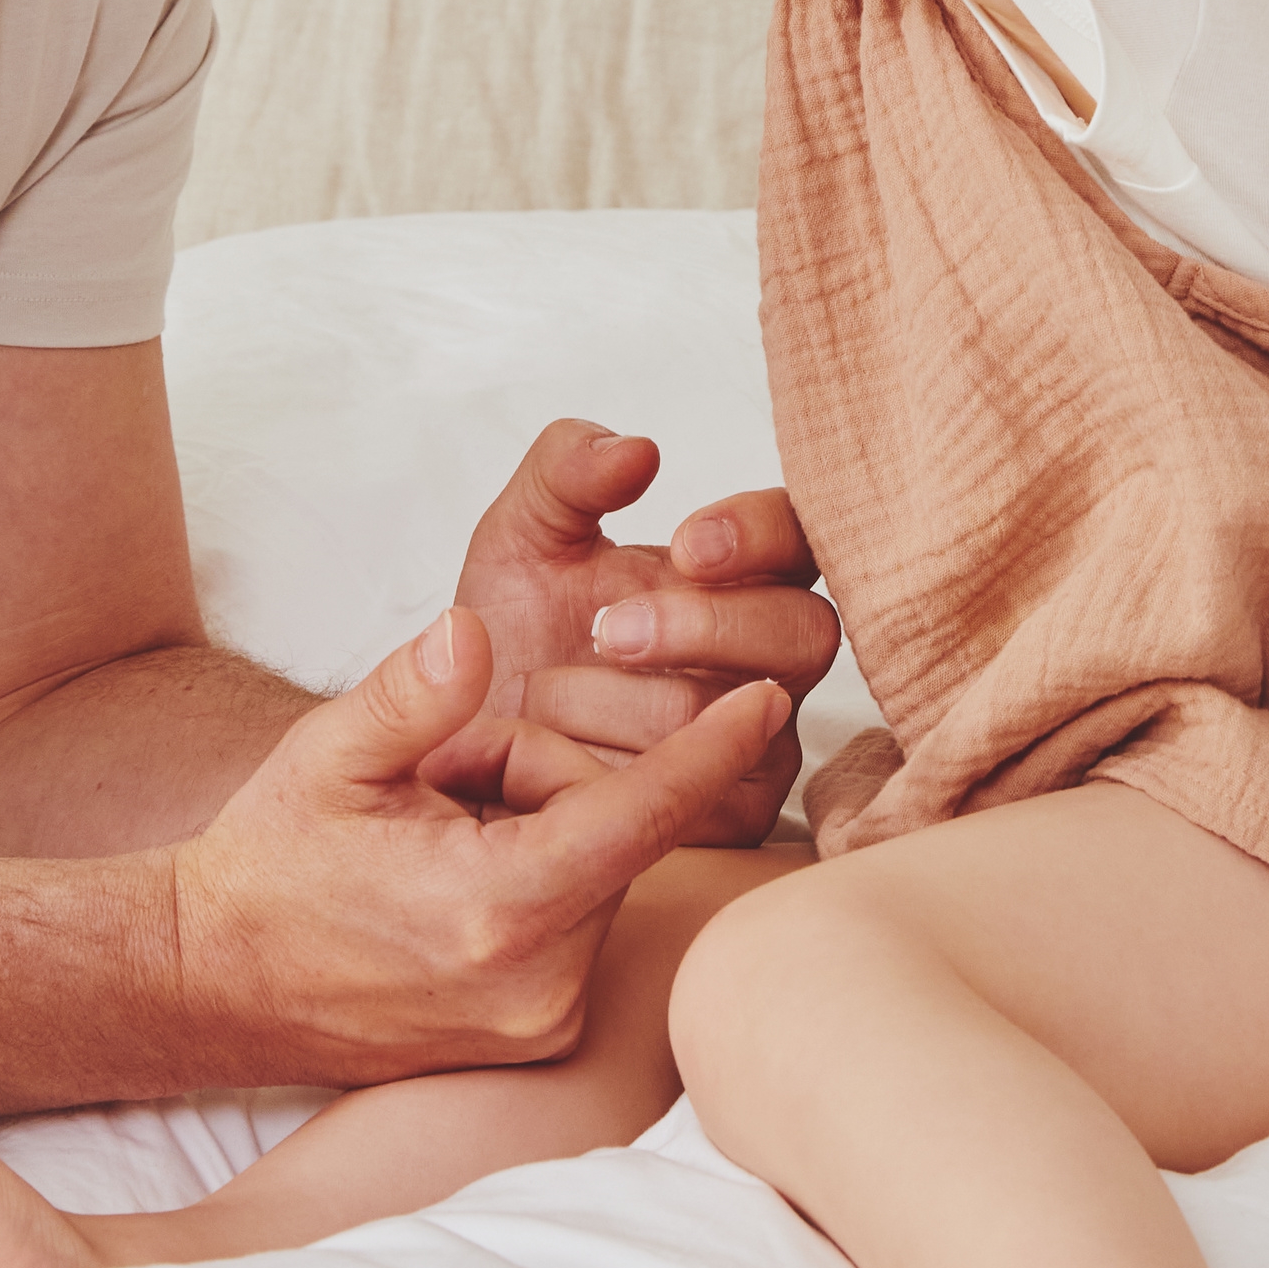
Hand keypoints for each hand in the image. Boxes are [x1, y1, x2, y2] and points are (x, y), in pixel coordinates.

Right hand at [169, 605, 786, 1084]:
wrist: (214, 981)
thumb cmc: (272, 859)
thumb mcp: (331, 754)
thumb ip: (413, 692)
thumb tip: (472, 633)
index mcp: (493, 911)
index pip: (635, 815)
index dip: (705, 749)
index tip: (771, 696)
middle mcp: (535, 986)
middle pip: (605, 821)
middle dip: (539, 770)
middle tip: (439, 780)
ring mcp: (540, 1023)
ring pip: (594, 862)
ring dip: (535, 820)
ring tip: (433, 833)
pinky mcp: (538, 1038)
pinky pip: (578, 912)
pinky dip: (536, 869)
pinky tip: (453, 878)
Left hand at [454, 422, 840, 847]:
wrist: (463, 740)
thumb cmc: (513, 631)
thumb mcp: (523, 533)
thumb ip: (570, 471)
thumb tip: (639, 451)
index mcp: (740, 573)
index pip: (800, 537)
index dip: (758, 534)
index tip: (682, 543)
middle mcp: (768, 656)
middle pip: (806, 632)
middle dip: (704, 626)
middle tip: (607, 630)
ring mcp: (760, 739)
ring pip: (743, 718)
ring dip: (631, 703)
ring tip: (545, 695)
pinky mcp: (735, 816)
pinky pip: (711, 795)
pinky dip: (624, 770)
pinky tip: (560, 756)